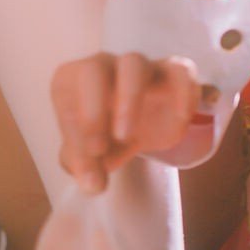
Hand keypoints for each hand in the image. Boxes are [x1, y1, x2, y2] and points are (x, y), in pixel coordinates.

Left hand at [51, 52, 200, 193]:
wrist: (132, 130)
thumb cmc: (102, 136)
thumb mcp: (90, 156)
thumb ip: (85, 168)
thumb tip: (93, 185)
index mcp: (72, 79)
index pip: (66, 90)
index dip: (75, 126)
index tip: (90, 158)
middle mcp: (102, 65)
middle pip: (94, 68)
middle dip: (93, 108)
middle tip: (98, 149)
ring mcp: (138, 67)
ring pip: (133, 64)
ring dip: (128, 98)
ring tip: (125, 138)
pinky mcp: (171, 75)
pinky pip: (178, 71)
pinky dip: (182, 91)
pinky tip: (180, 120)